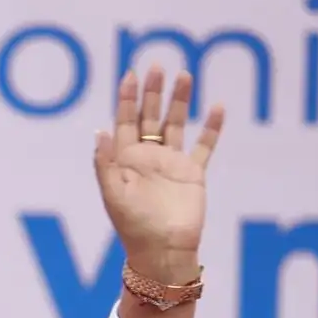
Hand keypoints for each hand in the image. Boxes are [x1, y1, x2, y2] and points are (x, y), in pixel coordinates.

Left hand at [93, 65, 224, 282]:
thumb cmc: (134, 227)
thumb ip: (106, 163)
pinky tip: (217, 107)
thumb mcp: (114, 195)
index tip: (130, 74)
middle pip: (150, 117)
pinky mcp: (193, 174)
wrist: (164, 251)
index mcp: (126, 160)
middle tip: (156, 65)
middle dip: (152, 92)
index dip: (127, 99)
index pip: (125, 122)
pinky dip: (211, 128)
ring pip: (176, 124)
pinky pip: (204, 146)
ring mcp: (172, 164)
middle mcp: (148, 158)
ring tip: (184, 75)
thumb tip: (100, 129)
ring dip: (179, 101)